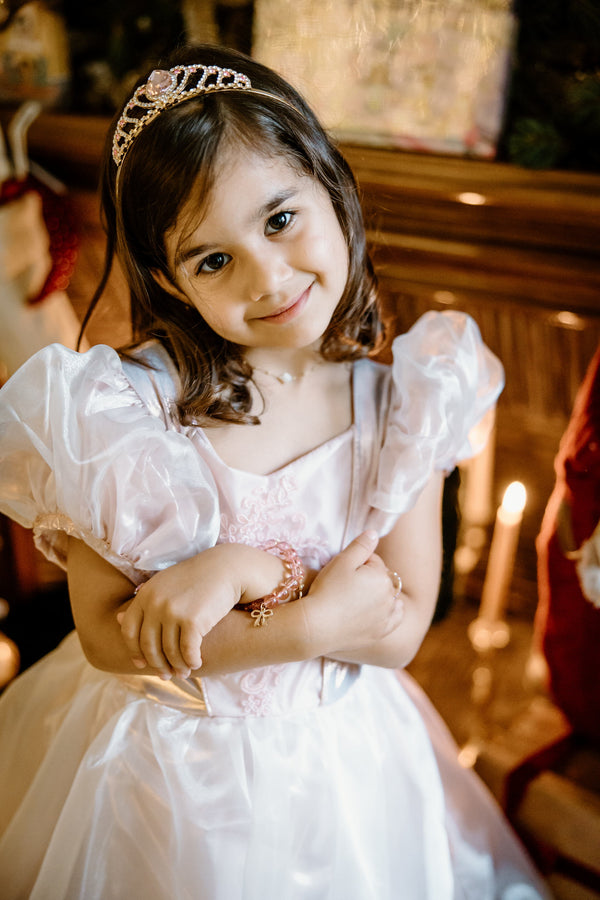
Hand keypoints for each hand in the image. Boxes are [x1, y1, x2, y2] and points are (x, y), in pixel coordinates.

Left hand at [117, 543, 285, 677]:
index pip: (129, 630)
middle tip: (166, 675)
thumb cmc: (195, 578)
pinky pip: (187, 651)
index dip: (134, 651)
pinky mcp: (192, 620)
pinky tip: (196, 663)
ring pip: (169, 651)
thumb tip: (117, 620)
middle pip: (148, 645)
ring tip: (184, 672)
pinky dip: (192, 661)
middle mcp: (155, 603)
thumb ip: (143, 603)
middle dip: (158, 664)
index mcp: (145, 594)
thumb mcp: (164, 586)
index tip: (142, 664)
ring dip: (178, 666)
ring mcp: (172, 612)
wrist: (226, 568)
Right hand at [303, 530, 403, 656]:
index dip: (359, 561)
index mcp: (381, 576)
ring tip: (361, 596)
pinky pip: (395, 618)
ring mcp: (387, 616)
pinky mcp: (381, 632)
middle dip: (370, 576)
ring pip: (390, 597)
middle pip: (383, 578)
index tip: (344, 568)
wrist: (317, 626)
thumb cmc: (327, 591)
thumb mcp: (342, 562)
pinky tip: (382, 610)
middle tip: (348, 582)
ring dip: (381, 593)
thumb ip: (361, 546)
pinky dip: (391, 612)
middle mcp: (389, 596)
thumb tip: (374, 534)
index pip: (374, 561)